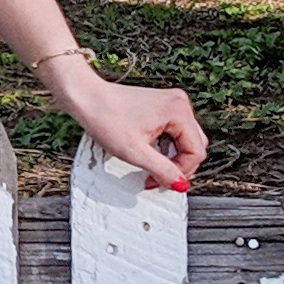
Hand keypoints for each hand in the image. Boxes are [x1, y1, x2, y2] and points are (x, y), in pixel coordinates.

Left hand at [53, 69, 207, 192]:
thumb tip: (180, 185)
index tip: (159, 182)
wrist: (87, 98)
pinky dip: (167, 145)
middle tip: (158, 178)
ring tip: (152, 166)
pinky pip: (176, 130)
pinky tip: (151, 152)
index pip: (196, 151)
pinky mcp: (163, 104)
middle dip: (179, 165)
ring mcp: (172, 102)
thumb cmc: (106, 118)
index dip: (180, 172)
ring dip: (173, 156)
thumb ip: (162, 170)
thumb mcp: (134, 152)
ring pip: (186, 138)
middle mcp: (180, 103)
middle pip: (195, 144)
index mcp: (178, 112)